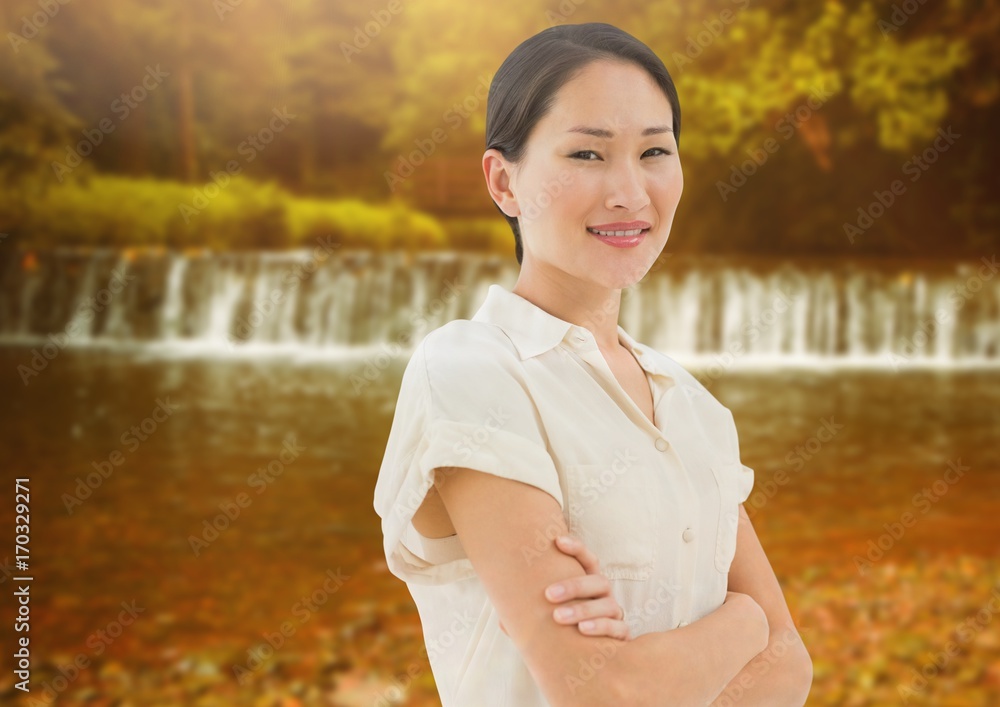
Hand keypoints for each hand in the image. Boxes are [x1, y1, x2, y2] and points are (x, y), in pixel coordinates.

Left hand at [500, 534, 630, 639]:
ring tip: (559, 616)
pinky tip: (583, 630)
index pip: (587, 560)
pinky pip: (617, 628)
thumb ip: (532, 615)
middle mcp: (604, 596)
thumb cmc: (570, 629)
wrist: (592, 656)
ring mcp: (614, 614)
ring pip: (607, 605)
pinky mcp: (621, 634)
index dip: (576, 548)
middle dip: (574, 586)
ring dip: (583, 609)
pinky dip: (601, 627)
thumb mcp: (552, 617)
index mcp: (588, 585)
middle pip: (597, 581)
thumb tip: (503, 623)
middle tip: (548, 594)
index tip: (558, 540)